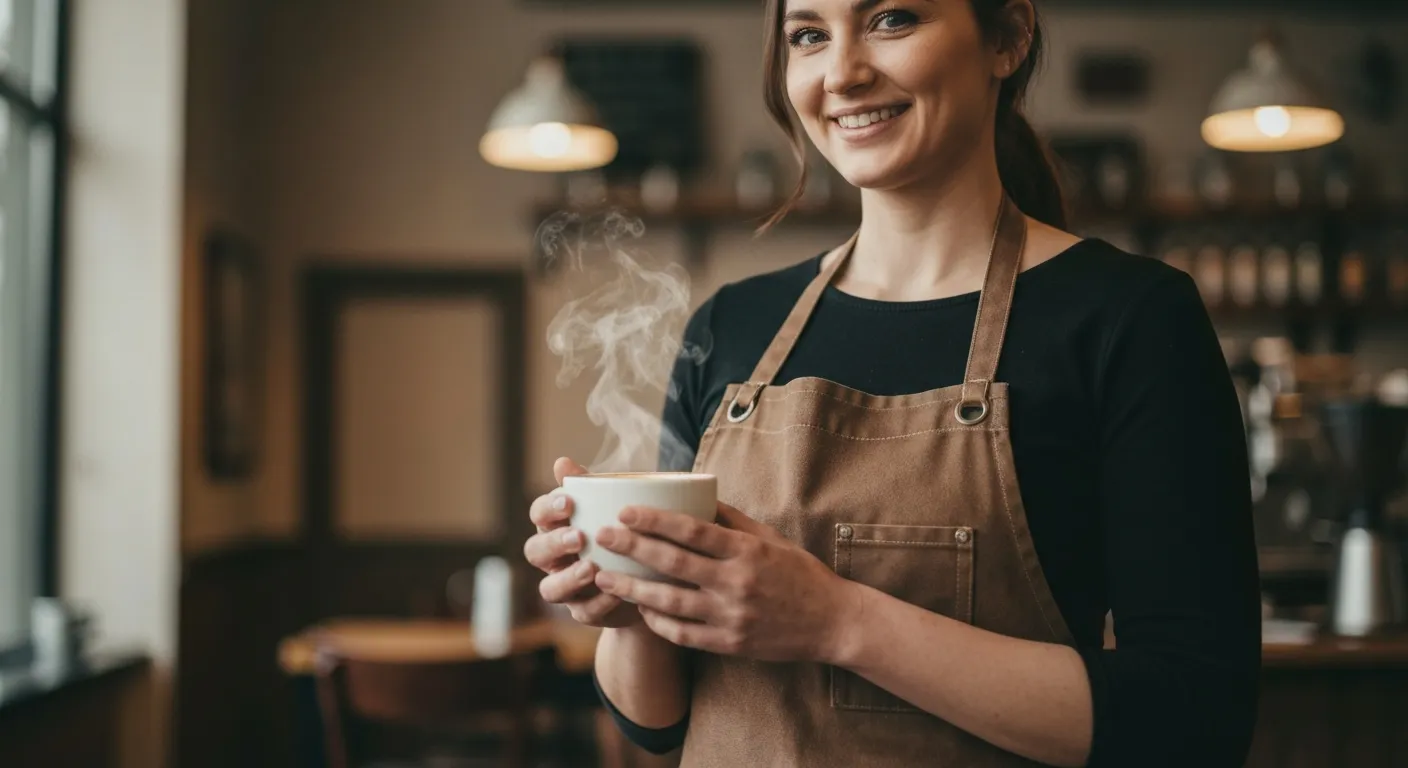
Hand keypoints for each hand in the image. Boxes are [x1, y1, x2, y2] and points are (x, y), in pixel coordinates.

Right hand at [523, 457, 639, 627]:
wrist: (651, 574)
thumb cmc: (623, 531)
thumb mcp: (611, 507)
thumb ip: (589, 487)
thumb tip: (562, 462)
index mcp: (557, 526)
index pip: (539, 514)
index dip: (548, 509)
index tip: (569, 502)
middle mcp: (554, 558)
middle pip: (535, 551)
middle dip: (554, 544)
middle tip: (578, 537)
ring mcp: (567, 588)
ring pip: (549, 589)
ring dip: (568, 579)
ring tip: (590, 568)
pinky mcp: (584, 611)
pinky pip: (583, 612)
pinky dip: (598, 602)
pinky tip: (615, 592)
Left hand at [592, 502, 861, 663]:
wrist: (831, 622)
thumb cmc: (799, 573)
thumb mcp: (770, 539)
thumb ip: (732, 520)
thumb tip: (696, 494)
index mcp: (746, 551)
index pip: (691, 530)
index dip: (654, 520)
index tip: (625, 511)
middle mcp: (736, 583)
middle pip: (673, 563)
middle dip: (631, 549)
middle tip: (601, 537)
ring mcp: (731, 616)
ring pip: (670, 603)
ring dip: (632, 589)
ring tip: (604, 577)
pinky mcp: (729, 644)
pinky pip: (683, 634)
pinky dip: (657, 622)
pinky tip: (640, 610)